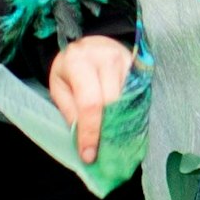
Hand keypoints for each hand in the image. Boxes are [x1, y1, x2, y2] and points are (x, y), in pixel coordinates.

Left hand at [48, 35, 133, 164]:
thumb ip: (71, 113)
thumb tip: (84, 142)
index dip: (91, 132)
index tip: (89, 155)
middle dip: (108, 132)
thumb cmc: (70, 69)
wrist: (88, 44)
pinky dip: (133, 114)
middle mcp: (107, 58)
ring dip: (122, 125)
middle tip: (105, 156)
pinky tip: (127, 128)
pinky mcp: (139, 66)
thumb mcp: (59, 88)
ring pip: (129, 100)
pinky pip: (138, 95)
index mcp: (80, 62)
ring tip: (116, 146)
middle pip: (114, 103)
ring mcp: (127, 60)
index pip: (90, 103)